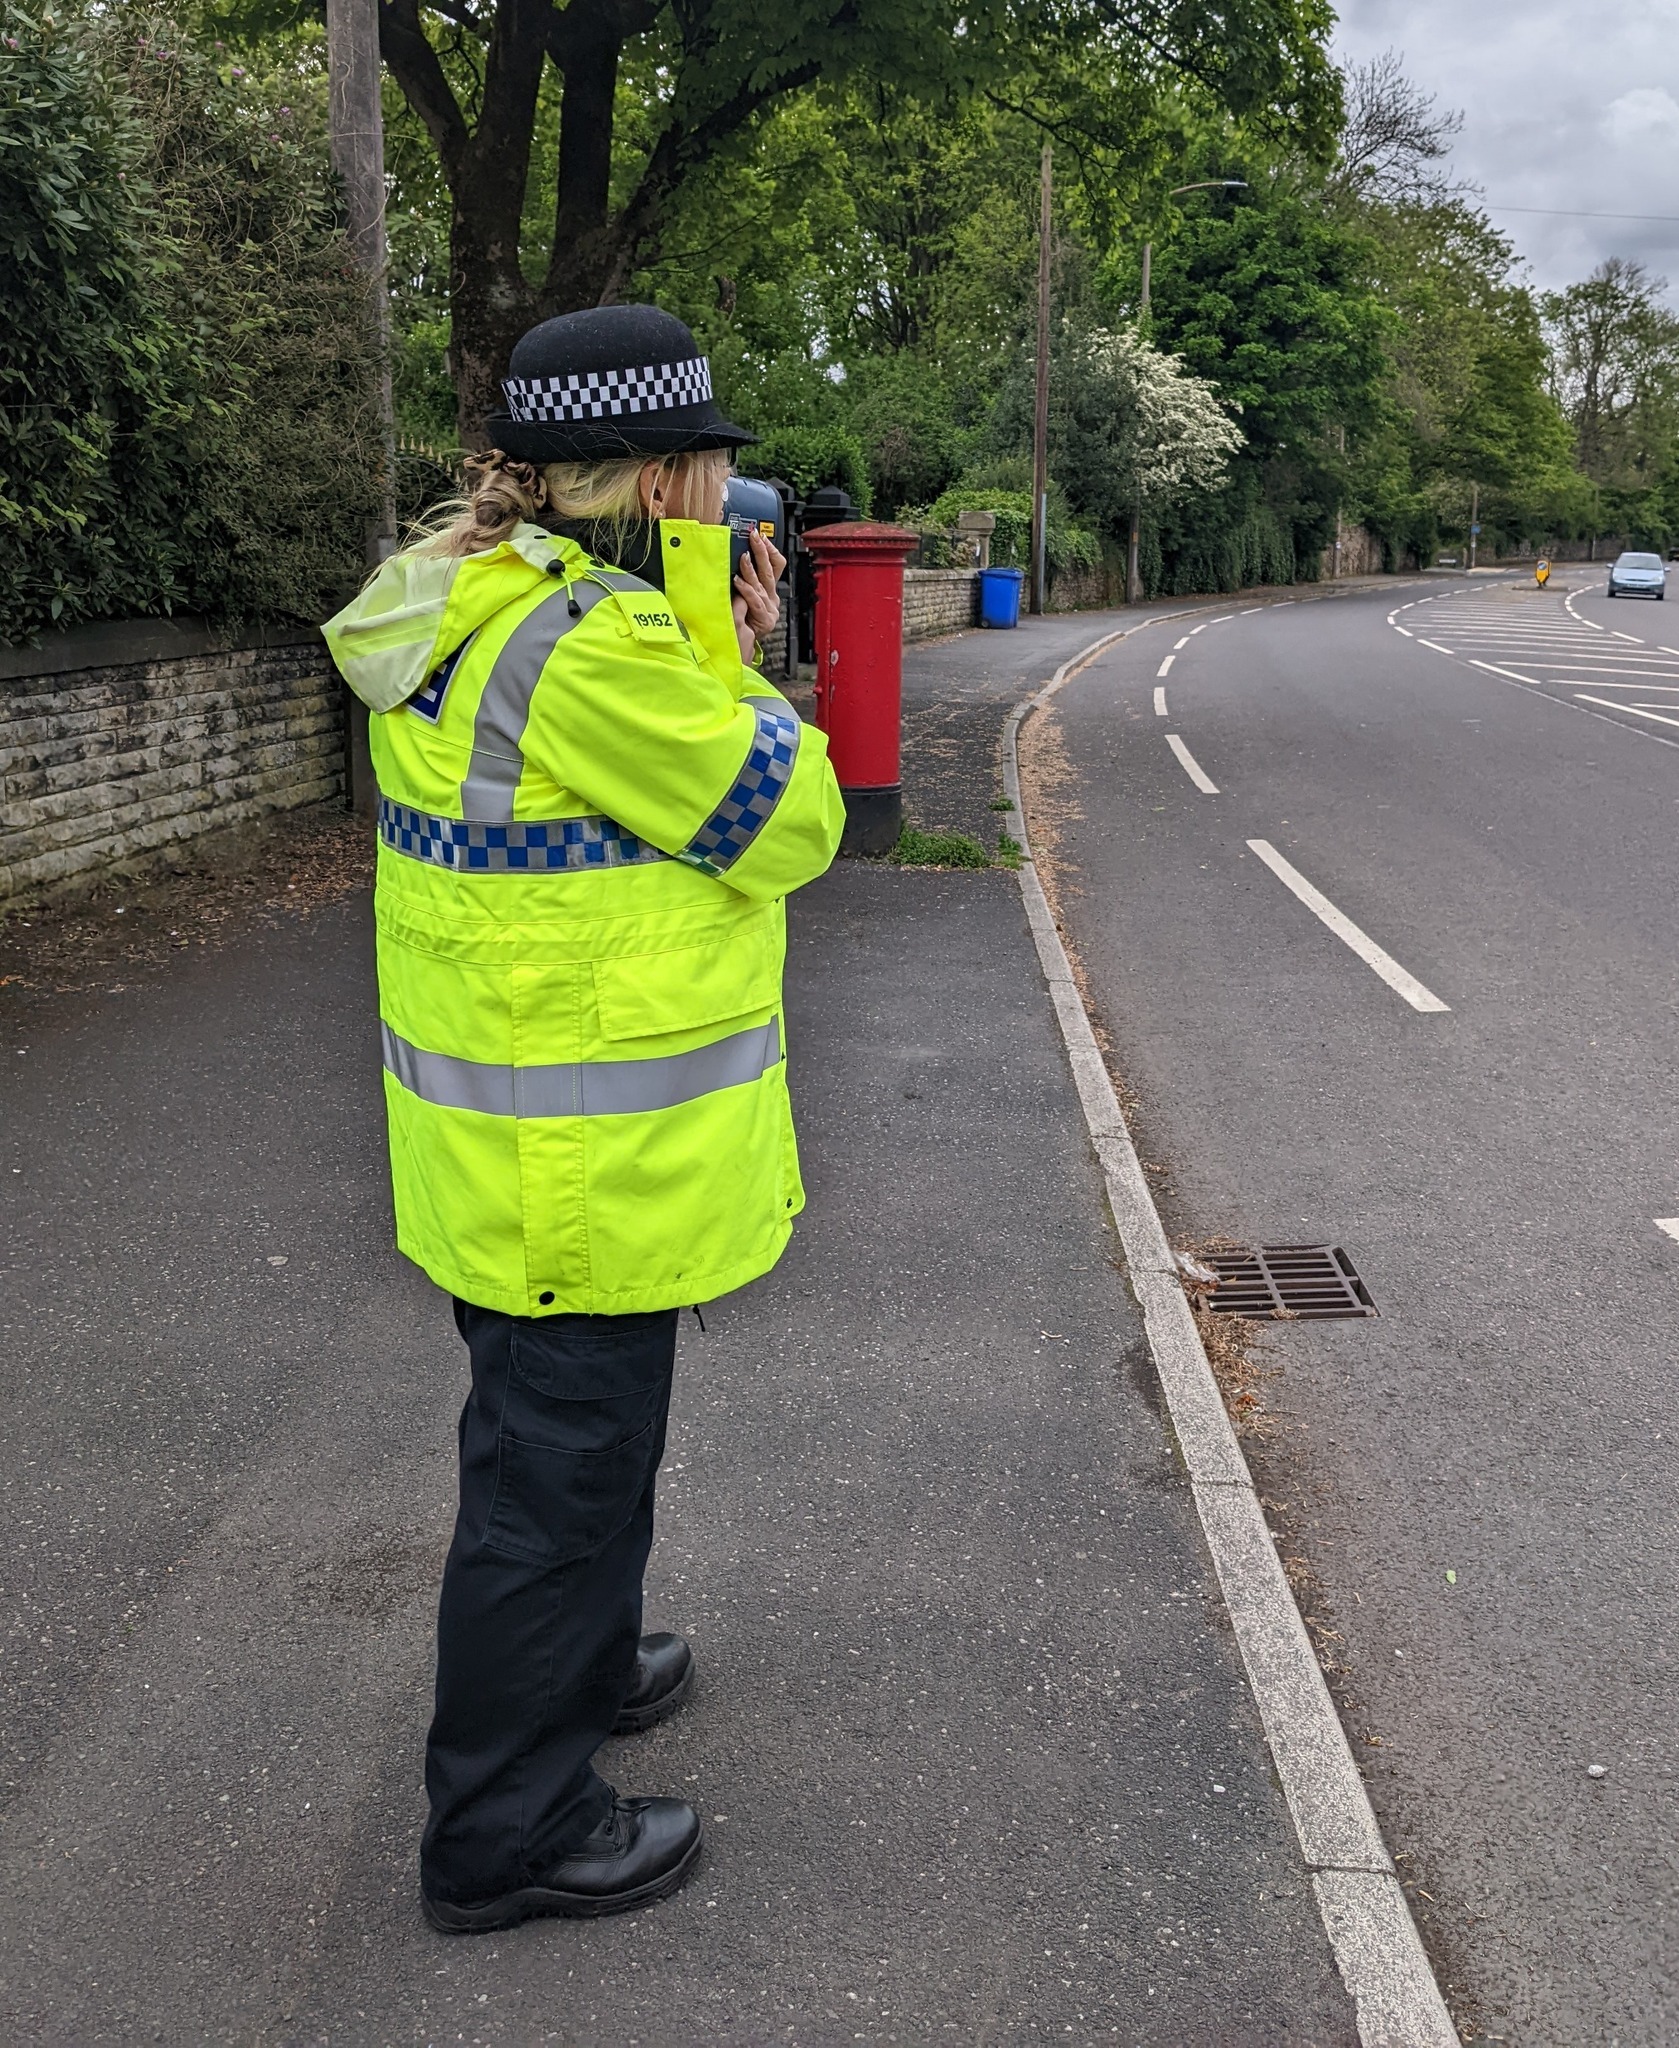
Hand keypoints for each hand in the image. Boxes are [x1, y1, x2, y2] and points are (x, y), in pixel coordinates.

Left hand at [733, 526, 785, 662]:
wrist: (742, 648)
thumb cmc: (740, 622)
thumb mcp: (742, 598)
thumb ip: (742, 581)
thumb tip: (733, 559)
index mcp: (770, 590)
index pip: (777, 564)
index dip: (771, 549)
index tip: (762, 536)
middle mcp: (772, 597)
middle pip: (771, 569)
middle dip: (762, 550)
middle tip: (754, 536)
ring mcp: (769, 608)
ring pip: (762, 583)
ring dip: (751, 568)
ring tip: (743, 556)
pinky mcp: (764, 619)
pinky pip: (754, 601)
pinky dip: (746, 590)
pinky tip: (737, 581)